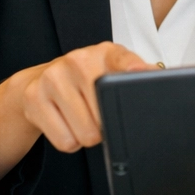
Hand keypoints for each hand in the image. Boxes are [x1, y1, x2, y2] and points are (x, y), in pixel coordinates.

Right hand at [0, 42, 148, 187]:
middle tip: (99, 113)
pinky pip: (65, 142)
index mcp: (105, 52)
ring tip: (83, 119)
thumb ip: (136, 76)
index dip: (132, 68)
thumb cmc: (85, 79)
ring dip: (89, 136)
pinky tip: (67, 124)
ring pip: (87, 133)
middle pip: (107, 114)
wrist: (40, 79)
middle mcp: (78, 60)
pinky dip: (70, 141)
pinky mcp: (35, 97)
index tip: (137, 73)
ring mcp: (54, 77)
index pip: (123, 60)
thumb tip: (160, 78)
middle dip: (107, 124)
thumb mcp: (113, 70)